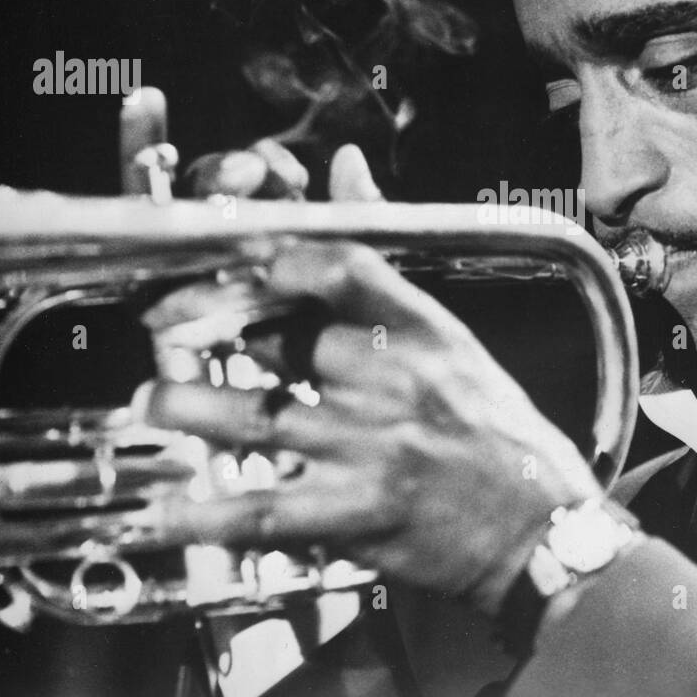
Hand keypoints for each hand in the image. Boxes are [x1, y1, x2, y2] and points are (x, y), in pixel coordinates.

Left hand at [135, 145, 602, 614]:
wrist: (543, 529)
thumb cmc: (499, 431)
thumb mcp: (452, 342)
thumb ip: (384, 266)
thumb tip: (344, 168)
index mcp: (425, 331)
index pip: (340, 265)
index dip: (272, 258)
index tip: (232, 262)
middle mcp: (394, 381)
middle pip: (276, 338)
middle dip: (207, 331)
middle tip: (165, 329)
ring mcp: (372, 448)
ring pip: (251, 418)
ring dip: (185, 409)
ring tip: (153, 403)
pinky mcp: (357, 515)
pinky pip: (263, 509)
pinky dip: (204, 514)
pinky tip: (164, 512)